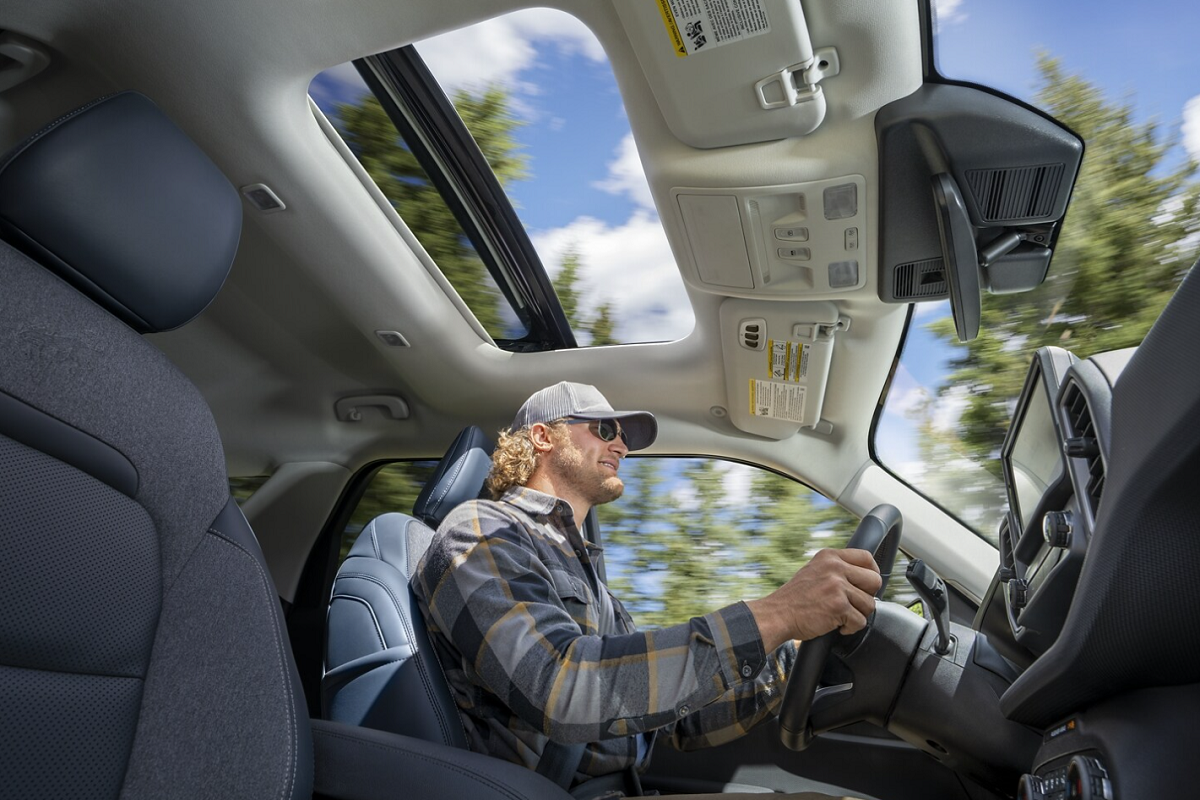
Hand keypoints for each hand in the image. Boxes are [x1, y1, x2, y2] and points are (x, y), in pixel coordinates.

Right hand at [745, 549, 882, 651]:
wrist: (777, 614)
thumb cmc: (794, 598)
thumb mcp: (815, 571)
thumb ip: (836, 569)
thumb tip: (864, 576)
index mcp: (829, 556)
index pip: (866, 557)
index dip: (872, 572)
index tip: (867, 584)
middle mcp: (834, 567)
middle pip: (874, 580)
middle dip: (867, 596)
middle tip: (853, 604)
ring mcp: (837, 586)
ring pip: (869, 604)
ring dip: (858, 615)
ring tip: (841, 616)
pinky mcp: (839, 606)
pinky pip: (860, 621)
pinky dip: (850, 628)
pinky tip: (836, 625)